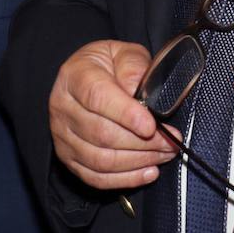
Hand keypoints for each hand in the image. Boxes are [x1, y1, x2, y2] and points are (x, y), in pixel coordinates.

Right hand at [50, 40, 177, 189]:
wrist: (85, 77)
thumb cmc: (109, 66)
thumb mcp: (123, 53)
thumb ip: (133, 68)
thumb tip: (140, 95)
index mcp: (74, 77)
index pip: (97, 98)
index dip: (126, 114)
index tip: (151, 125)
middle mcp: (62, 108)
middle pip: (101, 134)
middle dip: (142, 142)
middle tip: (171, 141)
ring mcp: (63, 137)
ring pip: (101, 160)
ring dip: (138, 162)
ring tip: (165, 155)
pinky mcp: (69, 159)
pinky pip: (96, 178)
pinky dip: (125, 179)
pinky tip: (149, 172)